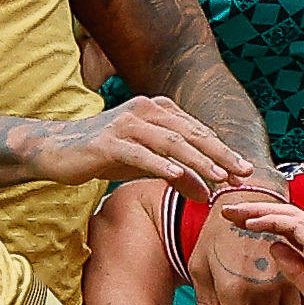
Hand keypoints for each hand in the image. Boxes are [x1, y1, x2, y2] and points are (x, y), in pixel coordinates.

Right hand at [13, 94, 241, 197]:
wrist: (58, 149)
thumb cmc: (106, 154)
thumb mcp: (147, 165)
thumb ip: (179, 175)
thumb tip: (208, 195)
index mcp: (158, 109)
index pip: (198, 132)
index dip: (223, 151)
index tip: (245, 171)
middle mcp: (145, 110)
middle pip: (191, 134)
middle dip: (220, 154)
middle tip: (244, 173)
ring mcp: (126, 123)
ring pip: (170, 142)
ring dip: (197, 161)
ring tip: (219, 177)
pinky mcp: (107, 141)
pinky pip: (140, 153)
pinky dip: (160, 164)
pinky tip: (177, 176)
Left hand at [214, 189, 303, 304]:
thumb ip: (295, 272)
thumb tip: (276, 252)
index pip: (288, 230)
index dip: (263, 224)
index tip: (239, 225)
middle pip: (284, 217)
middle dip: (254, 211)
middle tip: (229, 209)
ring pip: (286, 214)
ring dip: (257, 210)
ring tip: (234, 209)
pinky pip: (292, 224)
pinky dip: (269, 219)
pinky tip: (250, 221)